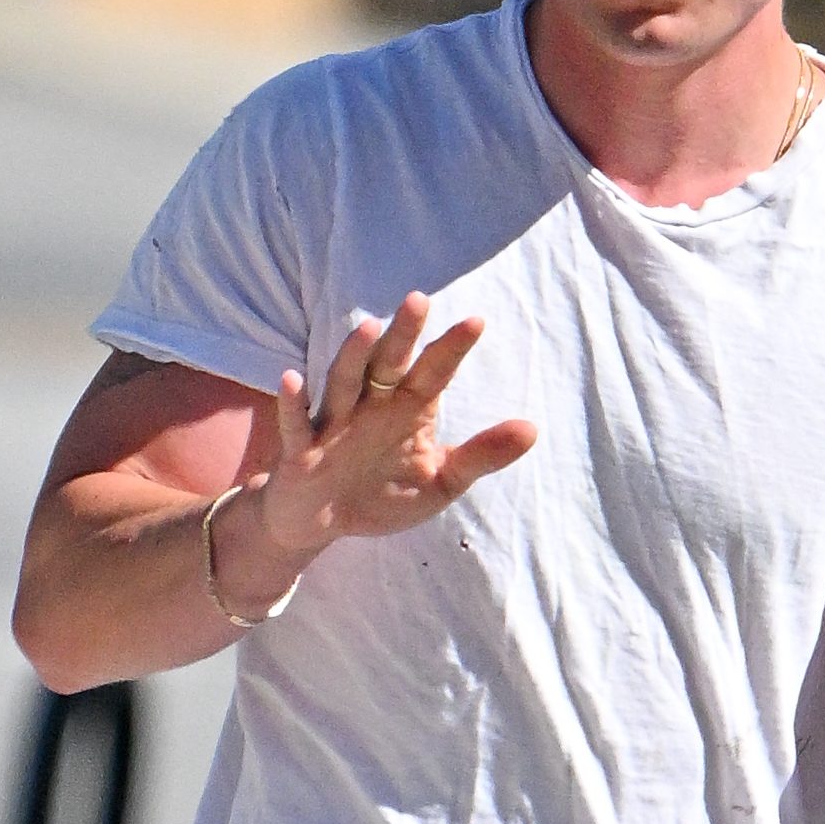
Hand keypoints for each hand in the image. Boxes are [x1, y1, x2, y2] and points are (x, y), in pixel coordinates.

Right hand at [257, 292, 536, 559]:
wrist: (322, 523)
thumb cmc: (383, 493)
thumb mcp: (440, 481)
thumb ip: (481, 456)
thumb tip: (533, 429)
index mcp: (407, 408)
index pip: (433, 373)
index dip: (451, 349)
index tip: (477, 322)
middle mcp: (370, 406)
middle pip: (387, 365)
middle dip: (402, 335)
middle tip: (419, 300)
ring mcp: (333, 424)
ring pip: (343, 383)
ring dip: (353, 356)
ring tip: (369, 329)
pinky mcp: (300, 451)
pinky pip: (296, 424)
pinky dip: (293, 403)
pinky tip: (291, 379)